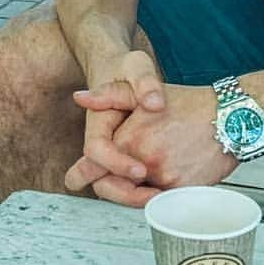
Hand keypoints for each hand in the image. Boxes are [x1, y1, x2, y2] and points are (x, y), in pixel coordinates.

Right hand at [63, 49, 162, 199]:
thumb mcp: (136, 67)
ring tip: (164, 196)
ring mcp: (114, 154)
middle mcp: (102, 143)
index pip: (97, 151)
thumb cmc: (128, 68)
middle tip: (154, 194)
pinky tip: (167, 193)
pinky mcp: (127, 159)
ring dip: (135, 197)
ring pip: (114, 188)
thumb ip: (143, 83)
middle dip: (125, 192)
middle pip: (101, 180)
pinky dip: (144, 192)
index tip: (142, 170)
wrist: (126, 70)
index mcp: (98, 123)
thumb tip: (153, 102)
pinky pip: (129, 185)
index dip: (117, 164)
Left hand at [67, 79, 236, 207]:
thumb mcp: (144, 92)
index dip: (83, 174)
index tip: (78, 179)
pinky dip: (155, 194)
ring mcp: (164, 178)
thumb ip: (109, 96)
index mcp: (128, 139)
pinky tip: (160, 180)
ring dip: (131, 191)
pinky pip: (159, 201)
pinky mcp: (182, 191)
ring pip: (134, 197)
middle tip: (109, 180)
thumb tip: (80, 98)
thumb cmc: (190, 105)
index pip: (92, 167)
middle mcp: (143, 162)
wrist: (231, 117)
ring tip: (138, 177)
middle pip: (110, 188)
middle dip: (108, 185)